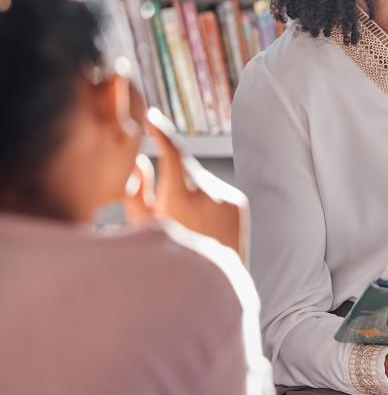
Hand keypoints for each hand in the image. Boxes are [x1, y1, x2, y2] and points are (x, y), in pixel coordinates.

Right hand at [124, 108, 249, 263]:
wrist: (214, 282)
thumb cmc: (170, 257)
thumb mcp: (146, 229)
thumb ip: (137, 193)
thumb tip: (140, 161)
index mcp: (184, 200)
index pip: (173, 152)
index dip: (161, 131)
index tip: (150, 117)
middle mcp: (210, 194)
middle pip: (185, 166)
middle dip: (170, 171)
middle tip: (164, 197)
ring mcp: (228, 197)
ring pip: (198, 179)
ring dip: (187, 191)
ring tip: (186, 225)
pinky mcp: (238, 201)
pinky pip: (214, 190)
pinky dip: (202, 200)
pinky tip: (202, 226)